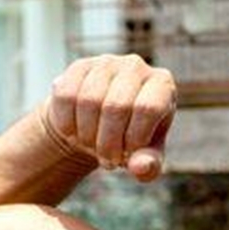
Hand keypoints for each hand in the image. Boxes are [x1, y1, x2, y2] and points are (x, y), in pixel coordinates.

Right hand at [40, 54, 175, 181]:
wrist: (102, 124)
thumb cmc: (132, 139)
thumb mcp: (146, 155)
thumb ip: (150, 164)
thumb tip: (140, 167)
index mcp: (162, 84)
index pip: (147, 108)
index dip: (134, 138)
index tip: (128, 154)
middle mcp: (136, 66)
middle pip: (116, 106)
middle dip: (108, 143)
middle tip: (108, 160)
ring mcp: (106, 62)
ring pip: (88, 101)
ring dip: (87, 136)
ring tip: (93, 147)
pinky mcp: (79, 66)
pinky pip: (66, 96)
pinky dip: (67, 124)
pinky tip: (75, 133)